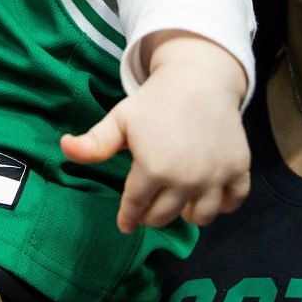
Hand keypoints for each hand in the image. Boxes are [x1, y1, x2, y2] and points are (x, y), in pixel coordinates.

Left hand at [61, 35, 250, 232]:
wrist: (200, 78)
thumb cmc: (155, 100)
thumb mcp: (120, 119)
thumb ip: (94, 142)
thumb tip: (64, 149)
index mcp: (152, 170)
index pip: (135, 208)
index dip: (128, 217)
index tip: (126, 223)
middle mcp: (185, 179)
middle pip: (165, 217)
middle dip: (153, 216)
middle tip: (150, 208)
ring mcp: (214, 176)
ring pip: (201, 217)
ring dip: (188, 215)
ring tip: (180, 203)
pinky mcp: (238, 169)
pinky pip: (233, 201)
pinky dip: (223, 205)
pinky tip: (211, 197)